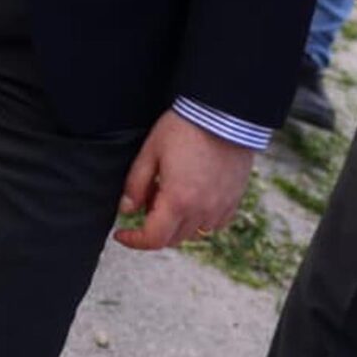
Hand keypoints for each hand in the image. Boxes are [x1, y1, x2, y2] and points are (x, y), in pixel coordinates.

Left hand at [112, 111, 255, 251]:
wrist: (223, 115)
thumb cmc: (184, 129)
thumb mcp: (150, 152)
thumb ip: (135, 184)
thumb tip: (126, 209)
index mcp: (178, 201)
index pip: (153, 238)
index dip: (134, 240)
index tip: (122, 233)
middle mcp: (202, 211)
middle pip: (173, 238)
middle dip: (153, 228)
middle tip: (146, 199)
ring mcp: (221, 208)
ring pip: (193, 233)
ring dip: (176, 224)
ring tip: (168, 193)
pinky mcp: (234, 201)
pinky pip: (214, 223)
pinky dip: (198, 219)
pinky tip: (191, 197)